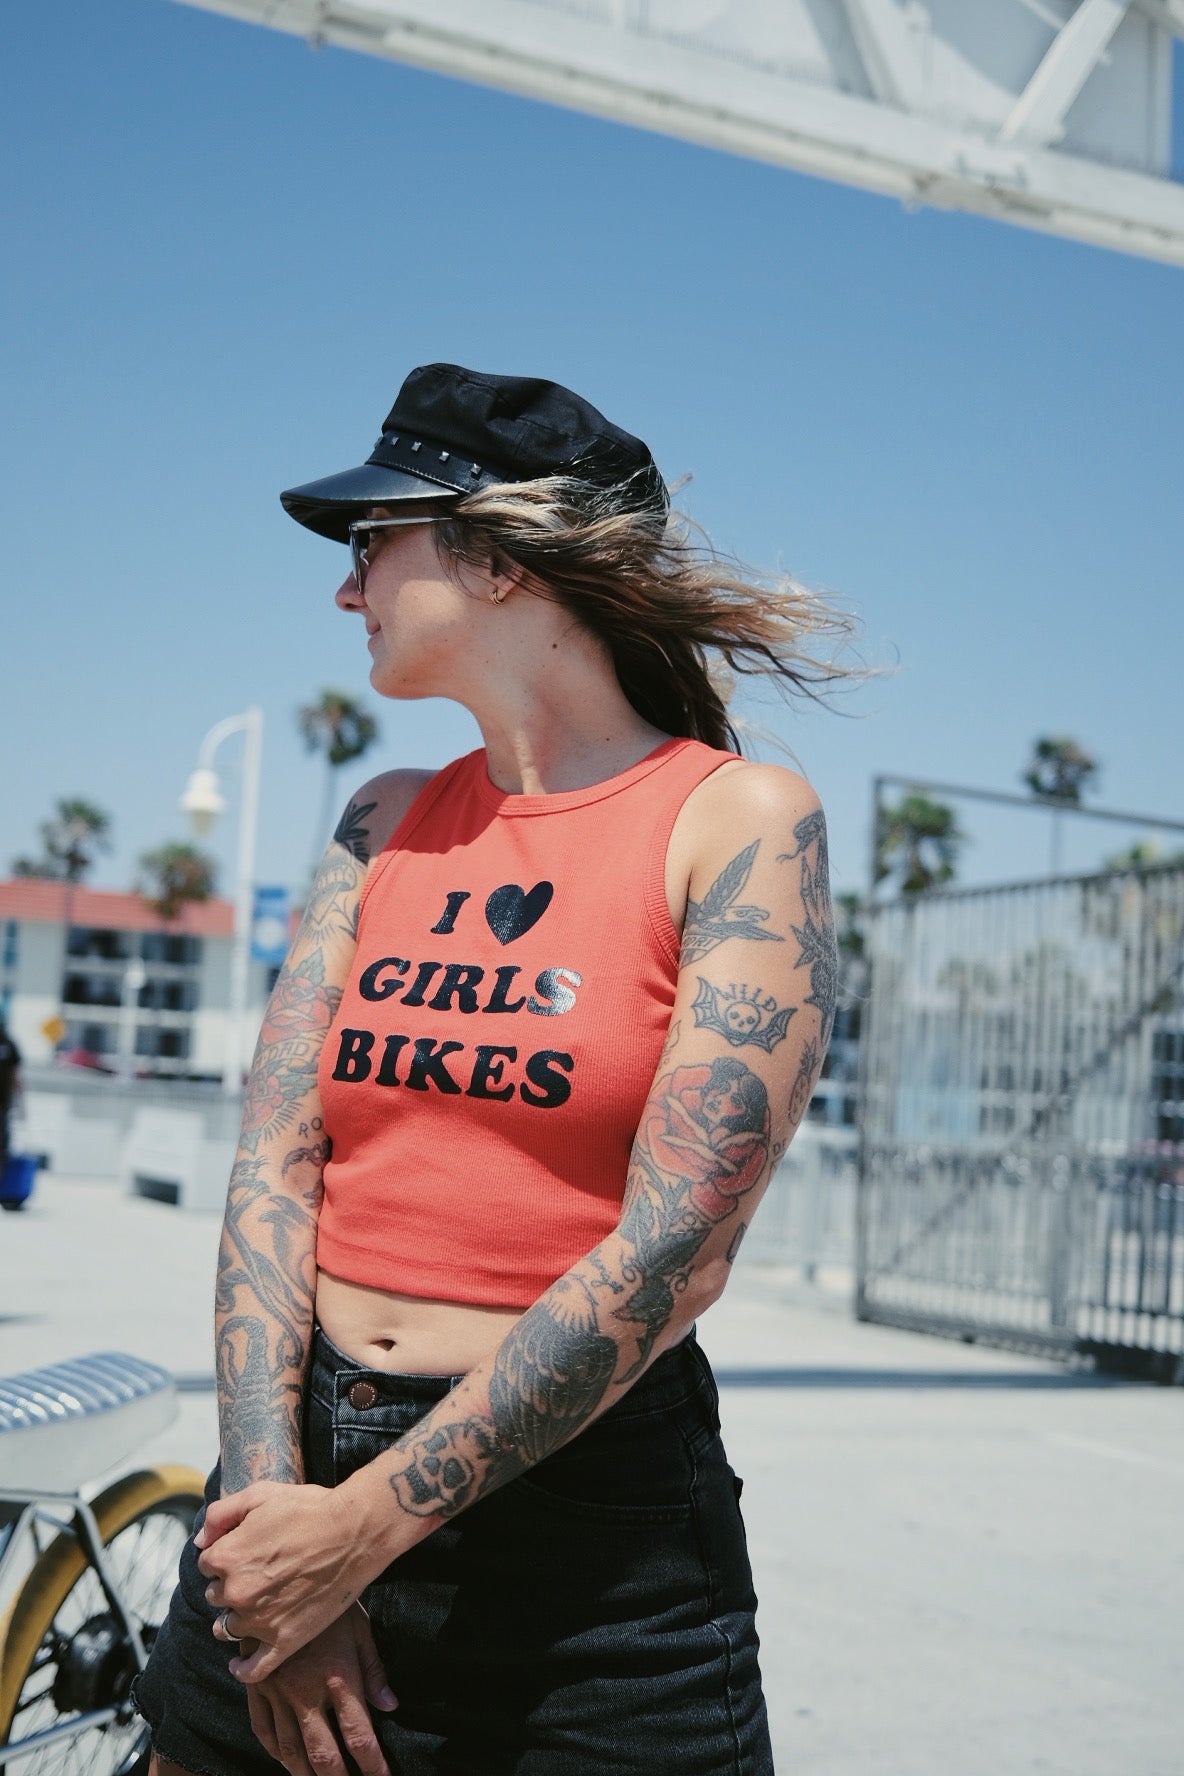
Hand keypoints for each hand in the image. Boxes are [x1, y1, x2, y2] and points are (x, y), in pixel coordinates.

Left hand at [196, 1480, 380, 1678]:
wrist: (356, 1532)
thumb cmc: (310, 1508)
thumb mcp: (260, 1494)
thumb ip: (220, 1514)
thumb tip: (200, 1541)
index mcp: (227, 1556)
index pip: (207, 1564)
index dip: (226, 1554)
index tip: (247, 1549)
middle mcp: (237, 1591)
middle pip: (216, 1596)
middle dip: (231, 1584)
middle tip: (259, 1573)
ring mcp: (261, 1620)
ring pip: (229, 1628)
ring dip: (237, 1617)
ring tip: (256, 1606)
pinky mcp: (285, 1640)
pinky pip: (253, 1668)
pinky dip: (242, 1669)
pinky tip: (239, 1664)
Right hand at [243, 1604, 396, 1775]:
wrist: (283, 1574)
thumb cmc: (330, 1601)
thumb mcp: (360, 1628)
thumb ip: (374, 1670)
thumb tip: (391, 1706)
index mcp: (337, 1676)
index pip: (359, 1735)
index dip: (372, 1765)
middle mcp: (305, 1690)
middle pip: (323, 1753)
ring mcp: (276, 1690)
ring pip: (290, 1750)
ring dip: (305, 1774)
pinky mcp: (256, 1685)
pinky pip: (263, 1730)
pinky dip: (274, 1752)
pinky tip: (286, 1761)